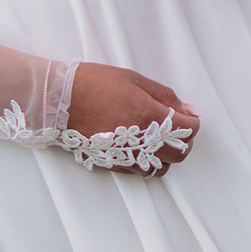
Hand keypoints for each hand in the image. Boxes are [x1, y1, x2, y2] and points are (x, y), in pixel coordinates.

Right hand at [65, 61, 199, 171]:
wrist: (58, 99)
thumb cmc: (94, 84)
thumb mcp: (134, 79)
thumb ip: (165, 96)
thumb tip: (187, 110)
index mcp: (149, 116)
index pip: (189, 129)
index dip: (192, 121)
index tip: (187, 115)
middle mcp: (140, 141)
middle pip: (180, 153)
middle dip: (184, 140)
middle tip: (175, 127)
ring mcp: (125, 156)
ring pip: (161, 168)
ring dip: (165, 154)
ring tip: (156, 137)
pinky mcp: (112, 164)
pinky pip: (139, 171)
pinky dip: (146, 161)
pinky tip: (138, 145)